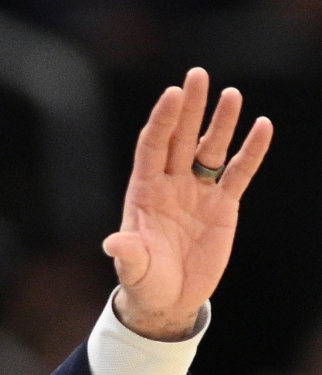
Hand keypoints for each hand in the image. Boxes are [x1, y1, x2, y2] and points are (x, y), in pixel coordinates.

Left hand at [103, 67, 272, 340]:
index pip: (152, 147)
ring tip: (231, 94)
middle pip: (180, 138)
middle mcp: (170, 185)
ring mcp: (197, 192)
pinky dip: (251, 152)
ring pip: (210, 149)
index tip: (172, 95)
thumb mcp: (133, 269)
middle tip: (197, 75)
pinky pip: (239, 173)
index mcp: (144, 192)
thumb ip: (127, 253)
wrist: (169, 299)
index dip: (162, 121)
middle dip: (189, 108)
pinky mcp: (222, 206)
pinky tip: (262, 126)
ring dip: (221, 123)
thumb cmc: (145, 281)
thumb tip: (112, 243)